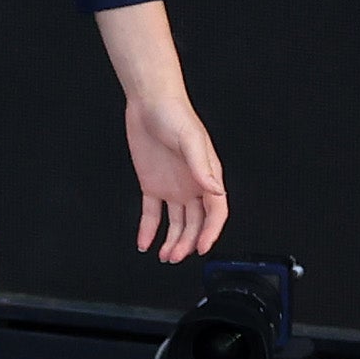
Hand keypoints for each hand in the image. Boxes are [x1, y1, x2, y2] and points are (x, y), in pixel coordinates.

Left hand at [125, 87, 228, 261]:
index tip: (202, 247)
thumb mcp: (190, 140)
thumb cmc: (175, 114)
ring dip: (172, 241)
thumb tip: (215, 190)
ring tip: (165, 256)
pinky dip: (148, 230)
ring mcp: (172, 187)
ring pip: (176, 223)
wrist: (148, 102)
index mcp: (207, 176)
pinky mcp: (152, 185)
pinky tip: (144, 242)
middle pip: (195, 223)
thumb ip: (202, 167)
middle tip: (177, 256)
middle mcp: (192, 185)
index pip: (215, 212)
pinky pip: (151, 213)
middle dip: (188, 242)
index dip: (210, 232)